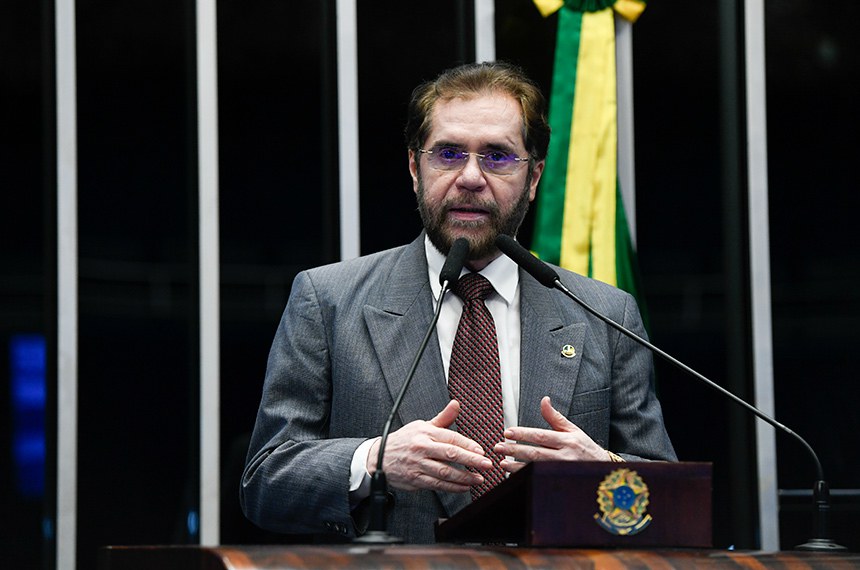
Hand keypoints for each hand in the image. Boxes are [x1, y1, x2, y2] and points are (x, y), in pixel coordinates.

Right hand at [367, 400, 491, 492]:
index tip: (481, 451)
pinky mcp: (415, 479)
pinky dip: (452, 487)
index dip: (468, 445)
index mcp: (425, 432)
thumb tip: (456, 404)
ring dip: (464, 477)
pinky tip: (463, 487)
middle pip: (450, 454)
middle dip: (471, 460)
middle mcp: (421, 448)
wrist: (379, 458)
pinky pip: (437, 485)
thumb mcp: (422, 425)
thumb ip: (443, 418)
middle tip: (486, 464)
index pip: (451, 437)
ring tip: (478, 479)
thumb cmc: (404, 441)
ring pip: (445, 472)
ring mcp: (417, 465)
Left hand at [494, 396, 607, 472]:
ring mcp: (563, 471)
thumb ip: (555, 417)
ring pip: (536, 468)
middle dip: (515, 450)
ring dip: (517, 466)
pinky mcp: (561, 482)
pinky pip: (540, 479)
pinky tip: (516, 475)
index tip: (508, 432)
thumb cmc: (586, 448)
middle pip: (535, 453)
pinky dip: (527, 477)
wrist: (604, 470)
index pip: (540, 436)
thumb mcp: (573, 430)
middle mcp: (565, 456)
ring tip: (503, 463)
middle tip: (498, 447)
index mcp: (567, 440)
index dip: (523, 434)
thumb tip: (544, 400)